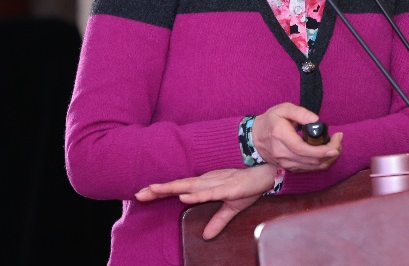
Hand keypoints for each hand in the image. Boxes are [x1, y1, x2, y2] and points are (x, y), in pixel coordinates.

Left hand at [135, 164, 275, 238]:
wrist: (269, 172)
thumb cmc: (250, 185)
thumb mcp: (232, 207)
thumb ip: (218, 221)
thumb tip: (206, 236)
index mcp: (207, 184)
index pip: (180, 188)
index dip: (162, 191)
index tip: (143, 193)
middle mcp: (208, 181)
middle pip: (179, 186)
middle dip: (159, 189)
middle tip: (138, 194)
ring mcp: (217, 183)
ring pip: (190, 187)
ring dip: (172, 189)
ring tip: (154, 191)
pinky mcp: (228, 188)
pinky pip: (209, 192)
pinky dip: (196, 195)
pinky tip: (184, 197)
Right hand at [252, 102, 342, 171]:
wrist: (255, 137)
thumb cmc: (271, 121)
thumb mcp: (283, 109)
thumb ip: (300, 112)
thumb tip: (316, 120)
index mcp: (281, 137)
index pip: (303, 149)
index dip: (322, 150)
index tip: (335, 144)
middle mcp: (283, 154)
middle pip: (312, 160)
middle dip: (331, 152)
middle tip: (339, 139)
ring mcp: (286, 163)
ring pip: (313, 167)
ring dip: (329, 158)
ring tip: (336, 144)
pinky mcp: (289, 168)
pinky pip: (309, 169)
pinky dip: (322, 162)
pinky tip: (327, 152)